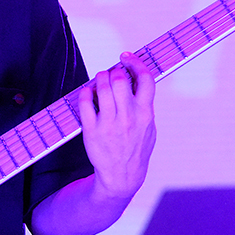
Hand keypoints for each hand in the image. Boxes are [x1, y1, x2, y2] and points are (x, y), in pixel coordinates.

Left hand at [77, 51, 156, 201]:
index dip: (136, 63)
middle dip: (114, 71)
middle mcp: (128, 117)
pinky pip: (85, 102)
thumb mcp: (149, 127)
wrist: (122, 176)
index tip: (127, 57)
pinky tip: (88, 92)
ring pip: (102, 87)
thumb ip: (145, 104)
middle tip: (112, 73)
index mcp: (145, 114)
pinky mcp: (91, 130)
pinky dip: (86, 92)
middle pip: (120, 79)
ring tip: (100, 80)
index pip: (145, 79)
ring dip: (100, 78)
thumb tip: (138, 79)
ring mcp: (109, 124)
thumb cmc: (135, 148)